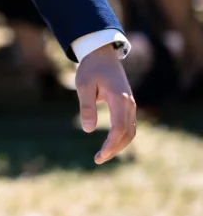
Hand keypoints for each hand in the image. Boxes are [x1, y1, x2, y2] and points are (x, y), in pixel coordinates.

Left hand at [74, 44, 136, 164]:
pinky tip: (110, 144)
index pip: (119, 128)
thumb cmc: (90, 69)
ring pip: (131, 131)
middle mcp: (129, 103)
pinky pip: (129, 126)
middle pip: (127, 133)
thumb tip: (88, 130)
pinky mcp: (129, 105)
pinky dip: (122, 137)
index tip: (99, 156)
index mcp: (118, 98)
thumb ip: (86, 106)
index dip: (111, 145)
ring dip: (119, 145)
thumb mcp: (83, 85)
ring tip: (103, 155)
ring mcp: (131, 104)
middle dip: (114, 149)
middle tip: (98, 159)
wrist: (102, 55)